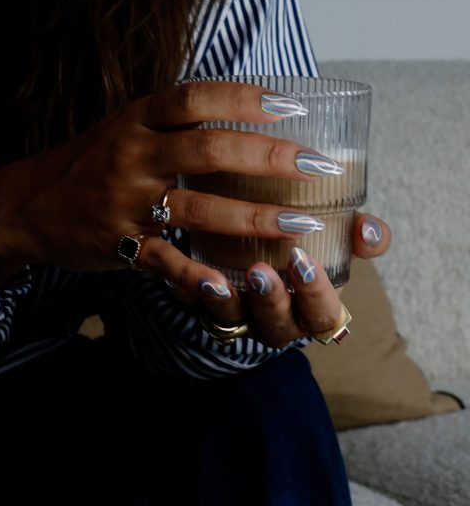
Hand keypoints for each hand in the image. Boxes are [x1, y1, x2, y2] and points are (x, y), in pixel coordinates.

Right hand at [0, 77, 389, 339]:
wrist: (28, 204)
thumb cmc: (92, 160)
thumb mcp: (126, 125)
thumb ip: (175, 119)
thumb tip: (246, 103)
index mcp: (137, 118)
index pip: (195, 97)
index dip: (245, 98)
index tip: (293, 104)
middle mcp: (133, 153)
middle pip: (209, 148)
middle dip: (269, 156)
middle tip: (317, 165)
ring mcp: (128, 201)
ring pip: (200, 207)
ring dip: (256, 217)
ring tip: (302, 224)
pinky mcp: (123, 245)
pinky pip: (171, 262)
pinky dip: (207, 276)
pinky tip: (244, 281)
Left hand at [139, 210, 389, 349]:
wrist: (253, 251)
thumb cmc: (304, 249)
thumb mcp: (335, 243)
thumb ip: (359, 235)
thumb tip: (368, 229)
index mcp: (314, 309)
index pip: (324, 315)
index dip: (317, 294)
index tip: (304, 260)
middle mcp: (277, 319)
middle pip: (278, 323)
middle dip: (271, 299)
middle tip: (261, 270)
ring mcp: (240, 316)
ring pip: (233, 319)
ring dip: (226, 300)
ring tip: (217, 279)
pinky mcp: (203, 304)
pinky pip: (192, 305)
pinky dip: (188, 289)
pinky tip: (183, 273)